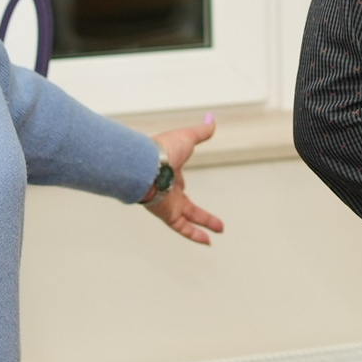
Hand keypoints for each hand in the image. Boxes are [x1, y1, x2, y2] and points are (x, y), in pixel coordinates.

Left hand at [143, 117, 225, 246]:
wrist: (145, 165)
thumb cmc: (162, 150)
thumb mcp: (187, 137)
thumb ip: (201, 132)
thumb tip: (211, 119)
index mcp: (171, 173)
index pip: (178, 183)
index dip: (183, 185)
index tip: (186, 187)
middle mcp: (169, 190)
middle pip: (187, 205)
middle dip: (200, 213)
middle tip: (212, 221)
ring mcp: (168, 203)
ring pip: (188, 219)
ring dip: (202, 226)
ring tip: (215, 234)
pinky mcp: (167, 214)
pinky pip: (183, 227)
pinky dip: (195, 235)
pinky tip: (208, 242)